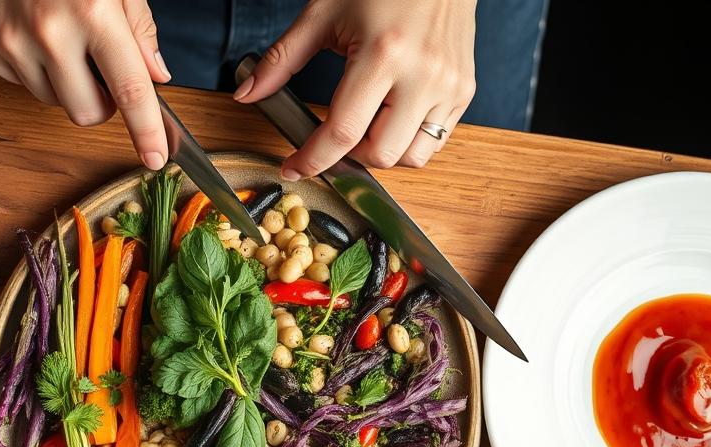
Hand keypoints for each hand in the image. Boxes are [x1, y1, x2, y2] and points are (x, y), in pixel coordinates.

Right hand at [0, 0, 172, 168]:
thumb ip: (139, 29)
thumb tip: (155, 76)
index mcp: (91, 12)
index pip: (129, 89)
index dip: (146, 129)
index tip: (155, 157)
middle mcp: (47, 31)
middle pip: (87, 112)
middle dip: (103, 103)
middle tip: (104, 72)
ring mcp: (9, 42)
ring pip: (53, 101)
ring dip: (66, 83)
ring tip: (64, 39)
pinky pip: (20, 84)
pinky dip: (34, 68)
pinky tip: (34, 33)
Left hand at [234, 0, 477, 177]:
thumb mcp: (323, 14)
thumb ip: (281, 59)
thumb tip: (246, 93)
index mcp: (383, 55)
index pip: (342, 132)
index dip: (312, 159)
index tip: (294, 167)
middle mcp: (422, 75)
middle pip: (379, 155)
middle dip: (350, 156)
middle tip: (334, 137)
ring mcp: (449, 85)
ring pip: (412, 157)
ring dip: (383, 152)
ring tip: (367, 124)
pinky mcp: (465, 90)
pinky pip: (435, 141)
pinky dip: (409, 140)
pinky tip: (392, 115)